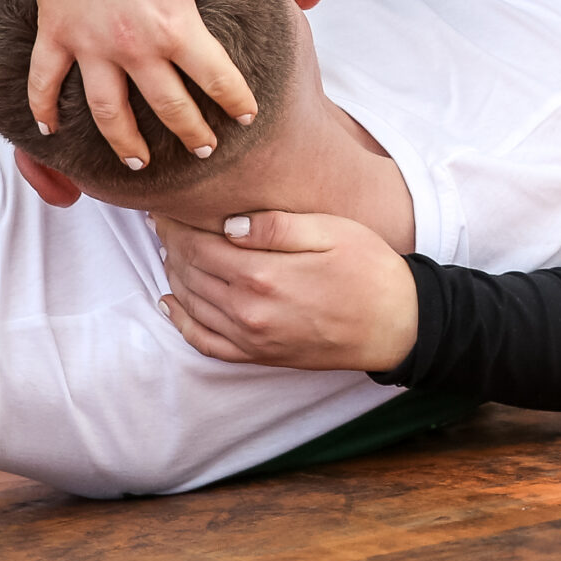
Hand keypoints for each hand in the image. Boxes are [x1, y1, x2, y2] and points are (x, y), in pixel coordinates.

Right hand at [16, 0, 275, 164]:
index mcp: (175, 24)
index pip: (216, 78)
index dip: (236, 100)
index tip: (248, 115)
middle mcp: (133, 46)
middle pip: (168, 107)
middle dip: (191, 133)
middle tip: (204, 151)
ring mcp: (90, 44)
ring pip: (108, 112)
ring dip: (124, 143)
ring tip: (138, 163)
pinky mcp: (56, 33)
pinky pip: (45, 81)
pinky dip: (43, 108)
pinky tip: (49, 129)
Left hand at [155, 210, 418, 371]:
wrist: (397, 325)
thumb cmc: (370, 270)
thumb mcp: (331, 231)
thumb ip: (275, 226)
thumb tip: (227, 223)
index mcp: (263, 276)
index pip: (199, 245)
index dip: (177, 224)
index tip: (166, 205)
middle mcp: (248, 312)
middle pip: (190, 273)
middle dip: (171, 244)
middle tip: (162, 221)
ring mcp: (252, 339)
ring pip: (192, 304)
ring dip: (174, 275)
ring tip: (168, 249)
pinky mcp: (259, 356)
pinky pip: (206, 343)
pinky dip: (181, 323)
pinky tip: (170, 303)